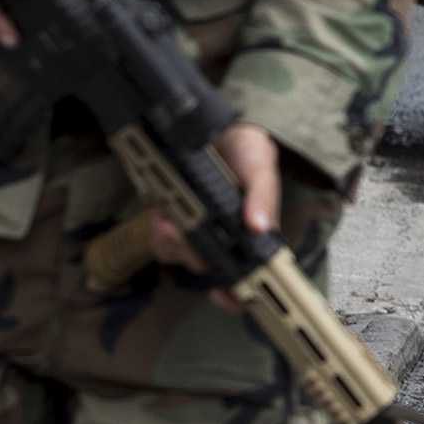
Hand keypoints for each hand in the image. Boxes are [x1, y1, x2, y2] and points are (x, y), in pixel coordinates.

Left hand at [148, 122, 280, 303]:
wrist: (213, 127)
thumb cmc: (245, 149)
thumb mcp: (261, 165)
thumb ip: (264, 195)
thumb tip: (259, 228)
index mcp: (252, 234)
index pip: (248, 276)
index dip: (238, 295)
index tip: (227, 297)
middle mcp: (225, 239)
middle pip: (209, 269)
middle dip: (196, 255)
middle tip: (187, 231)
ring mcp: (197, 233)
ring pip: (183, 258)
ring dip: (175, 242)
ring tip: (171, 220)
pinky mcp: (173, 222)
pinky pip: (162, 242)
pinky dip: (160, 231)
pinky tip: (162, 214)